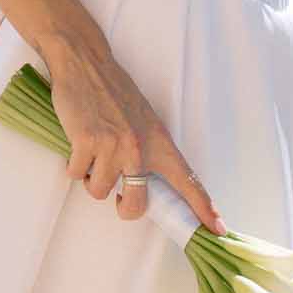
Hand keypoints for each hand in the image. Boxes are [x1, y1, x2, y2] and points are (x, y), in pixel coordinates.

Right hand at [43, 37, 227, 234]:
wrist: (86, 63)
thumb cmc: (113, 92)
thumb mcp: (143, 118)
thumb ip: (148, 149)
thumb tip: (144, 181)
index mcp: (159, 140)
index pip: (187, 179)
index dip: (204, 207)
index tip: (218, 229)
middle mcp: (139, 146)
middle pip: (136, 204)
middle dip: (124, 207)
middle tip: (118, 195)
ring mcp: (112, 145)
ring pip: (99, 191)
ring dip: (92, 177)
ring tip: (93, 151)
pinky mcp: (86, 142)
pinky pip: (76, 175)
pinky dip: (73, 165)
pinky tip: (78, 143)